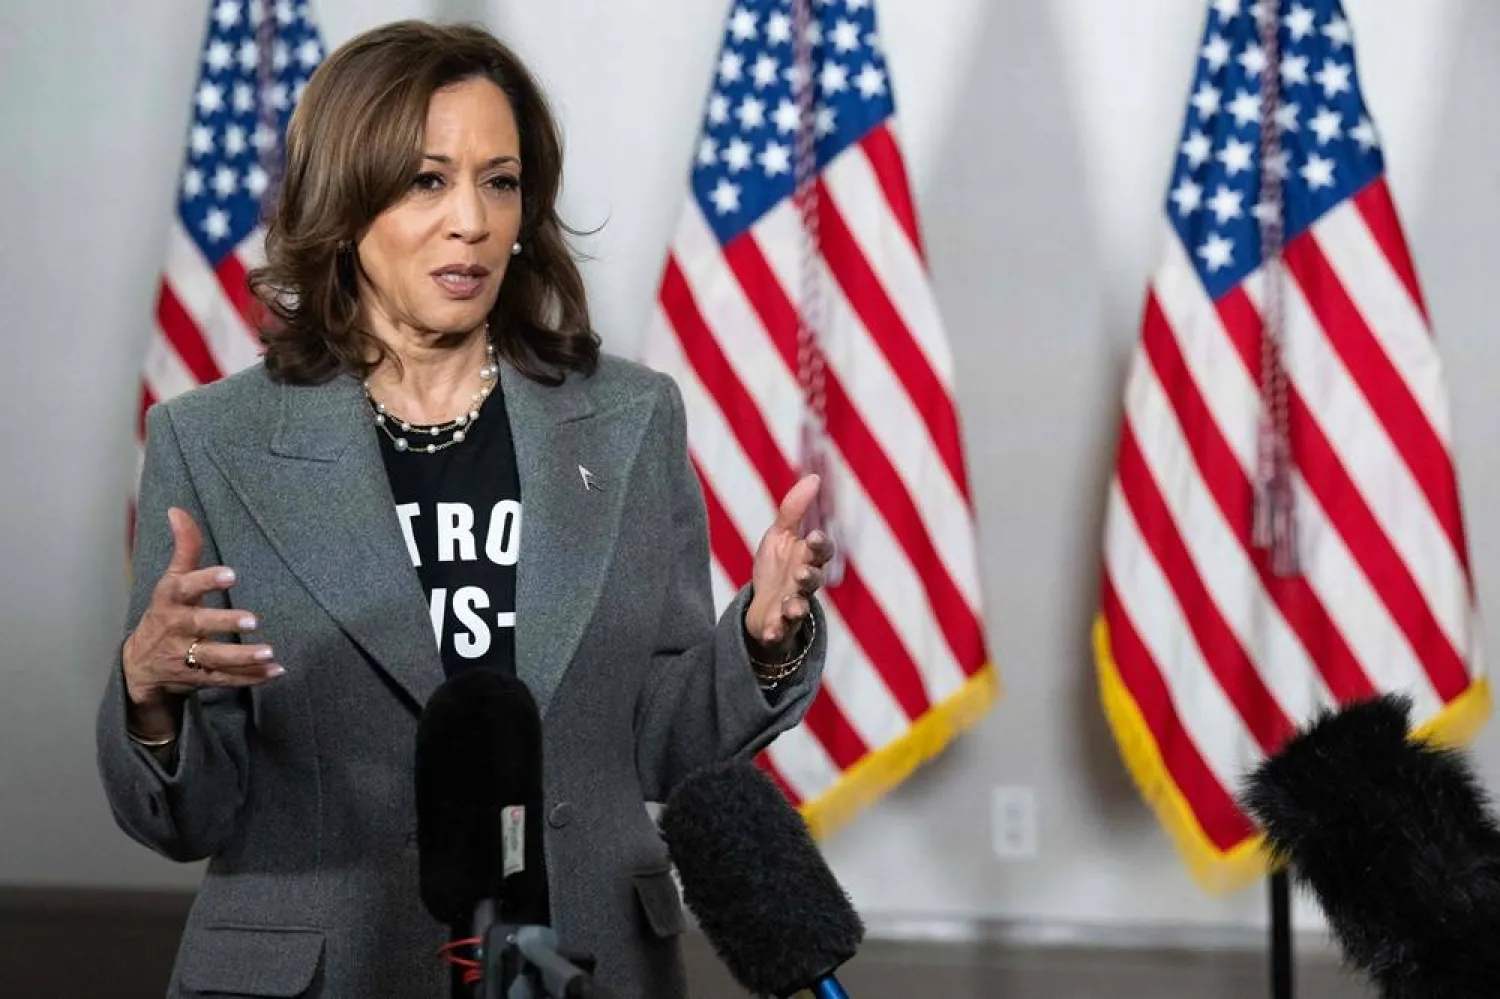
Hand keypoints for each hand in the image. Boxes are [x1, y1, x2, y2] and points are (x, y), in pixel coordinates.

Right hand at [121, 508, 281, 733]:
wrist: (139, 666)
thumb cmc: (165, 612)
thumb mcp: (171, 581)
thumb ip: (184, 548)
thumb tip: (177, 510)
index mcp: (170, 600)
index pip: (184, 588)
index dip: (205, 581)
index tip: (231, 575)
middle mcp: (176, 628)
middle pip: (199, 625)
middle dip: (224, 623)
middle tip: (252, 619)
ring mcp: (185, 656)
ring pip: (214, 658)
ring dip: (242, 657)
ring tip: (269, 652)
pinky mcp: (197, 677)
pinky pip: (224, 678)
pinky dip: (250, 677)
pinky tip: (275, 670)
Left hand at [743, 474, 835, 660]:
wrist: (761, 607)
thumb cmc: (776, 568)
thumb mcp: (780, 536)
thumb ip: (794, 510)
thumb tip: (814, 477)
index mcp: (807, 559)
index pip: (822, 551)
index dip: (820, 545)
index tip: (813, 537)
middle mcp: (804, 584)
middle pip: (814, 580)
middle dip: (809, 576)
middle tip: (801, 573)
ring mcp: (793, 606)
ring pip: (801, 608)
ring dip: (797, 606)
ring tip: (790, 606)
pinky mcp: (779, 627)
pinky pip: (779, 631)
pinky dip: (775, 632)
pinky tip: (770, 631)